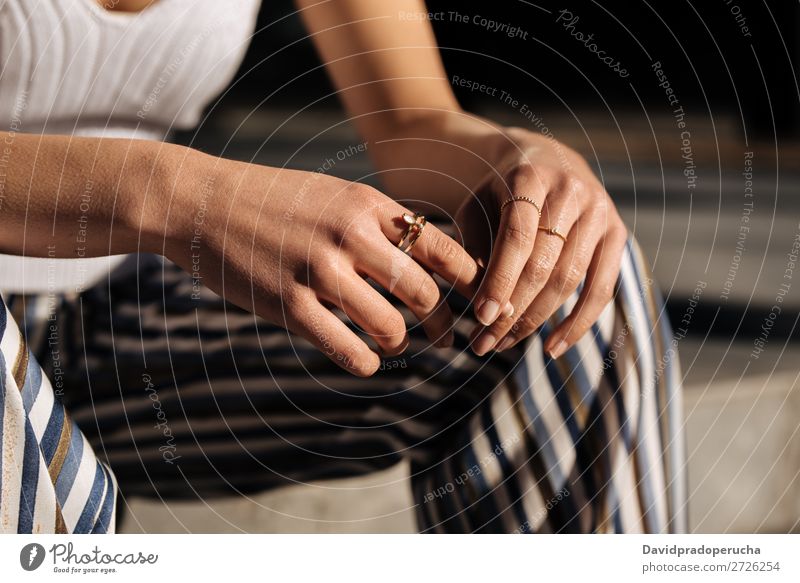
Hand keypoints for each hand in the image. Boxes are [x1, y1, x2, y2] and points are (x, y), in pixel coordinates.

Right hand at [159, 151, 479, 375]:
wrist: (201, 202)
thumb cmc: (274, 201)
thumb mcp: (334, 195)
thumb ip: (377, 224)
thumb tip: (424, 262)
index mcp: (368, 205)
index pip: (444, 249)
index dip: (470, 284)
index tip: (474, 302)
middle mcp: (350, 235)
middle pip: (425, 294)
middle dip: (442, 323)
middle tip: (445, 337)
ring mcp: (319, 271)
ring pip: (391, 327)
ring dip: (400, 343)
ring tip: (394, 343)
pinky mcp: (289, 305)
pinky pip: (349, 350)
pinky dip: (366, 363)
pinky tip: (364, 360)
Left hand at [455, 127, 626, 357]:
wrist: (544, 159)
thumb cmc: (498, 193)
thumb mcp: (476, 208)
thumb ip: (477, 250)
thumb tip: (488, 309)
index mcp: (530, 178)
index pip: (517, 236)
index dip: (500, 280)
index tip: (481, 317)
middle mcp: (572, 192)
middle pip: (545, 264)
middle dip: (513, 310)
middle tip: (484, 343)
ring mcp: (600, 212)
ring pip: (571, 280)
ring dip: (536, 321)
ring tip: (504, 344)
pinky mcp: (617, 233)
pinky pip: (602, 288)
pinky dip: (579, 323)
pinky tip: (552, 347)